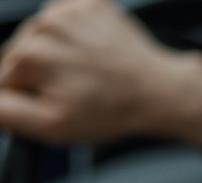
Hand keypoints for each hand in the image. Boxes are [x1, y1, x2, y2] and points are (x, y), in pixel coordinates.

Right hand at [0, 0, 201, 143]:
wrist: (160, 92)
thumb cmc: (112, 111)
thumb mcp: (53, 126)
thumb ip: (6, 112)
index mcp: (30, 52)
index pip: (4, 80)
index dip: (26, 99)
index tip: (53, 106)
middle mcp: (46, 23)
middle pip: (21, 55)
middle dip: (40, 77)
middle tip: (75, 92)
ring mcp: (71, 10)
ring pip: (41, 38)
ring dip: (56, 57)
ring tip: (86, 75)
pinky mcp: (91, 4)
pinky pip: (65, 22)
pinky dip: (74, 38)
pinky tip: (93, 56)